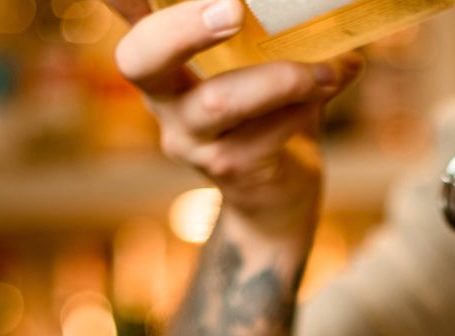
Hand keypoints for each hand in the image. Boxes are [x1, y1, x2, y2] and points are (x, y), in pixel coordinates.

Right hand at [111, 0, 362, 239]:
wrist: (277, 197)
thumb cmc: (268, 114)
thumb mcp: (259, 63)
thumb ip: (268, 31)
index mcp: (163, 63)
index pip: (127, 20)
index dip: (119, 0)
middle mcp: (163, 101)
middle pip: (141, 60)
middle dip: (184, 28)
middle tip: (232, 10)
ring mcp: (192, 141)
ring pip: (220, 102)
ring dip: (280, 78)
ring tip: (325, 69)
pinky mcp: (230, 169)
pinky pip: (266, 131)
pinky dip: (305, 104)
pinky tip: (335, 82)